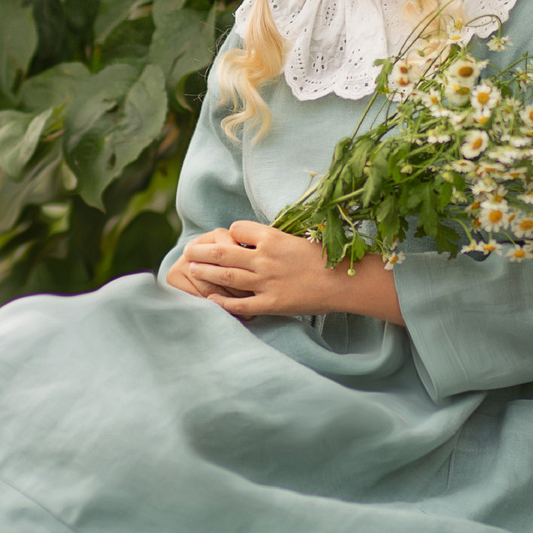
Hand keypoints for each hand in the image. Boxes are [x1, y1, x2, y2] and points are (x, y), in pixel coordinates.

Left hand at [174, 220, 402, 322]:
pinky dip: (222, 302)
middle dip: (202, 251)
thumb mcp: (299, 239)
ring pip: (227, 275)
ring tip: (192, 269)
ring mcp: (266, 282)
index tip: (226, 238)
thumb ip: (275, 240)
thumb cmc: (327, 258)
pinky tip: (209, 299)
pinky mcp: (271, 303)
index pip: (237, 229)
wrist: (345, 282)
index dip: (229, 233)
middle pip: (223, 252)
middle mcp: (265, 258)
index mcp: (273, 237)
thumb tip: (256, 238)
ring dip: (206, 272)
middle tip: (187, 250)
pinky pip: (240, 303)